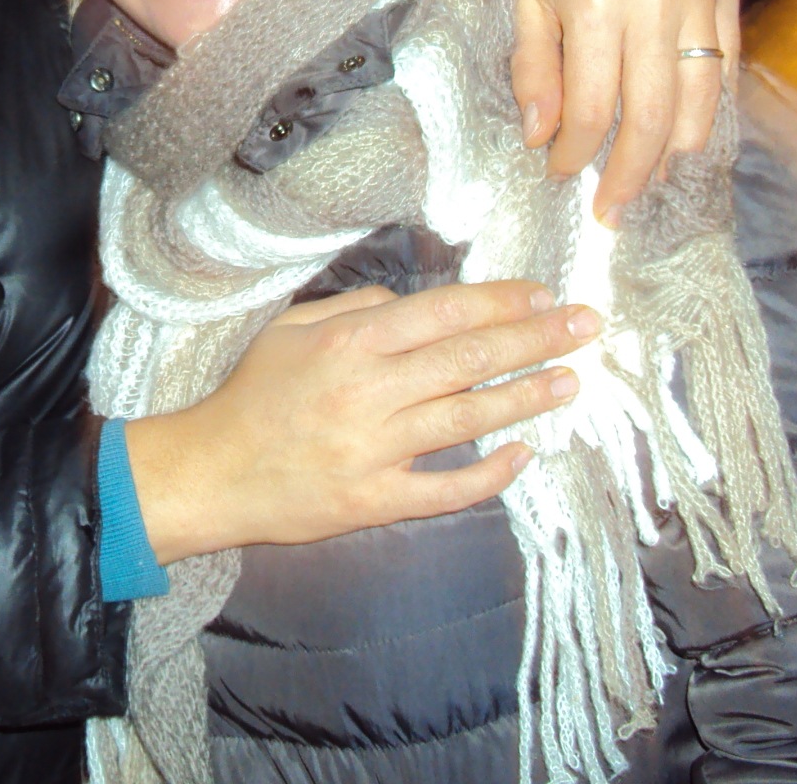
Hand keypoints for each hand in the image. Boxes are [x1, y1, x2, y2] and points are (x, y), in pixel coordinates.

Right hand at [123, 281, 599, 562]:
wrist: (211, 473)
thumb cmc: (251, 396)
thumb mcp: (288, 329)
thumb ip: (352, 308)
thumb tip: (409, 304)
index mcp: (349, 342)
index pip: (443, 313)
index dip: (501, 302)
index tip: (544, 295)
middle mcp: (369, 392)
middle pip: (469, 359)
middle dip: (535, 339)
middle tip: (585, 326)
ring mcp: (376, 450)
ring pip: (468, 417)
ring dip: (526, 397)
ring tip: (570, 381)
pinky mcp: (376, 500)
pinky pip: (446, 489)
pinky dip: (489, 475)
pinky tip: (524, 456)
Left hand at [511, 0, 739, 223]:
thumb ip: (533, 67)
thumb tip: (541, 138)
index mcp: (595, 2)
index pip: (591, 107)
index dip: (578, 154)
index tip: (563, 175)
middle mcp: (655, 0)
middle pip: (652, 118)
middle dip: (630, 175)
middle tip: (612, 210)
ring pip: (699, 103)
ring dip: (672, 153)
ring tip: (647, 177)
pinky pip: (726, 69)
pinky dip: (705, 110)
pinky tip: (678, 133)